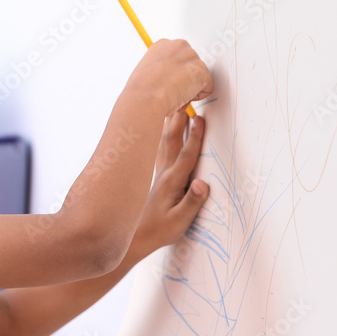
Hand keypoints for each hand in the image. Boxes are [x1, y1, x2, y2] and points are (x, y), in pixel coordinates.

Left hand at [124, 110, 208, 263]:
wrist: (133, 237)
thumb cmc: (158, 231)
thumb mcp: (179, 222)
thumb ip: (192, 203)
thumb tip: (203, 184)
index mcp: (172, 182)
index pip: (186, 156)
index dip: (195, 137)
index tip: (200, 118)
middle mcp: (163, 173)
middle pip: (172, 140)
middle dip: (180, 119)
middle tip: (186, 97)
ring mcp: (157, 172)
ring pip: (163, 140)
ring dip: (169, 121)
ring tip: (174, 102)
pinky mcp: (154, 174)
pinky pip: (157, 146)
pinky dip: (161, 131)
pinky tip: (161, 123)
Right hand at [125, 38, 212, 116]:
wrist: (145, 98)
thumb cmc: (141, 90)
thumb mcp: (147, 71)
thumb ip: (161, 69)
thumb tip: (168, 78)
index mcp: (163, 44)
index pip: (178, 57)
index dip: (174, 73)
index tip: (167, 82)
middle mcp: (179, 46)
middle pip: (191, 65)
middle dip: (184, 80)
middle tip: (170, 91)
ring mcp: (192, 57)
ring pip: (199, 77)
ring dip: (189, 89)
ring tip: (173, 94)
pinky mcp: (202, 72)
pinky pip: (207, 88)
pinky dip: (196, 97)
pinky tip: (181, 96)